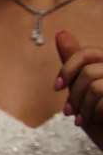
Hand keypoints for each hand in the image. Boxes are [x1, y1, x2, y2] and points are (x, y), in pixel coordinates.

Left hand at [56, 30, 102, 149]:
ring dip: (82, 107)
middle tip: (69, 113)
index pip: (87, 53)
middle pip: (88, 71)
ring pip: (95, 85)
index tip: (57, 88)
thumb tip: (61, 33)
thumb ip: (75, 65)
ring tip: (82, 119)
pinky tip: (96, 120)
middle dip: (74, 95)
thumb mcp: (83, 90)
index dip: (67, 69)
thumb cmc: (102, 120)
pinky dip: (95, 113)